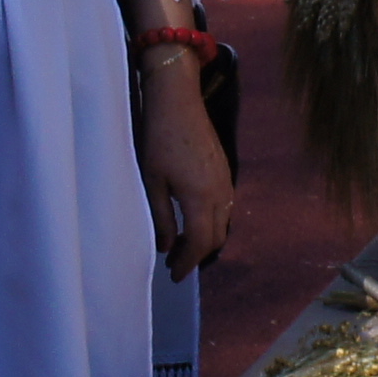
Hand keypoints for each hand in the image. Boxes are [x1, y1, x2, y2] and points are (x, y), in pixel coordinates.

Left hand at [134, 46, 234, 275]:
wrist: (178, 101)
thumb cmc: (158, 138)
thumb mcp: (152, 181)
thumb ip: (161, 217)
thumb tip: (165, 246)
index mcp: (200, 197)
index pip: (200, 243)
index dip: (187, 263)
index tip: (173, 274)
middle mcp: (219, 192)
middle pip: (215, 238)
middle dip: (196, 255)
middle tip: (172, 262)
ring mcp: (225, 180)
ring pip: (222, 223)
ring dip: (203, 239)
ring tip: (178, 243)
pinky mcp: (224, 171)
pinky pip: (224, 207)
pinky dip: (209, 222)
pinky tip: (190, 218)